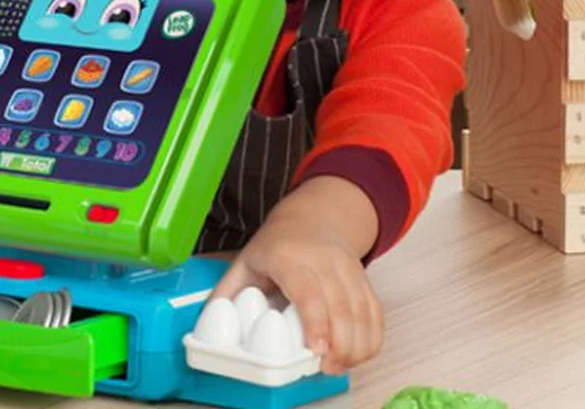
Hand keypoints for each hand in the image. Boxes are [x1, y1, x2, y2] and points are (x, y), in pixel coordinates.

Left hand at [211, 203, 384, 375]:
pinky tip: (359, 353)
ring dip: (356, 345)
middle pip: (340, 306)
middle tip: (326, 367)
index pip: (308, 290)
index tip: (316, 347)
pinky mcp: (364, 280)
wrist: (312, 217)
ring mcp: (348, 269)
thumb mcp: (246, 261)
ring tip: (340, 365)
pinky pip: (375, 311)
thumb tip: (209, 321)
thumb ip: (228, 292)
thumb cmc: (277, 243)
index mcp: (289, 256)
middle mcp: (324, 260)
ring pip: (363, 311)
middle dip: (339, 343)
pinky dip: (372, 336)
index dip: (315, 320)